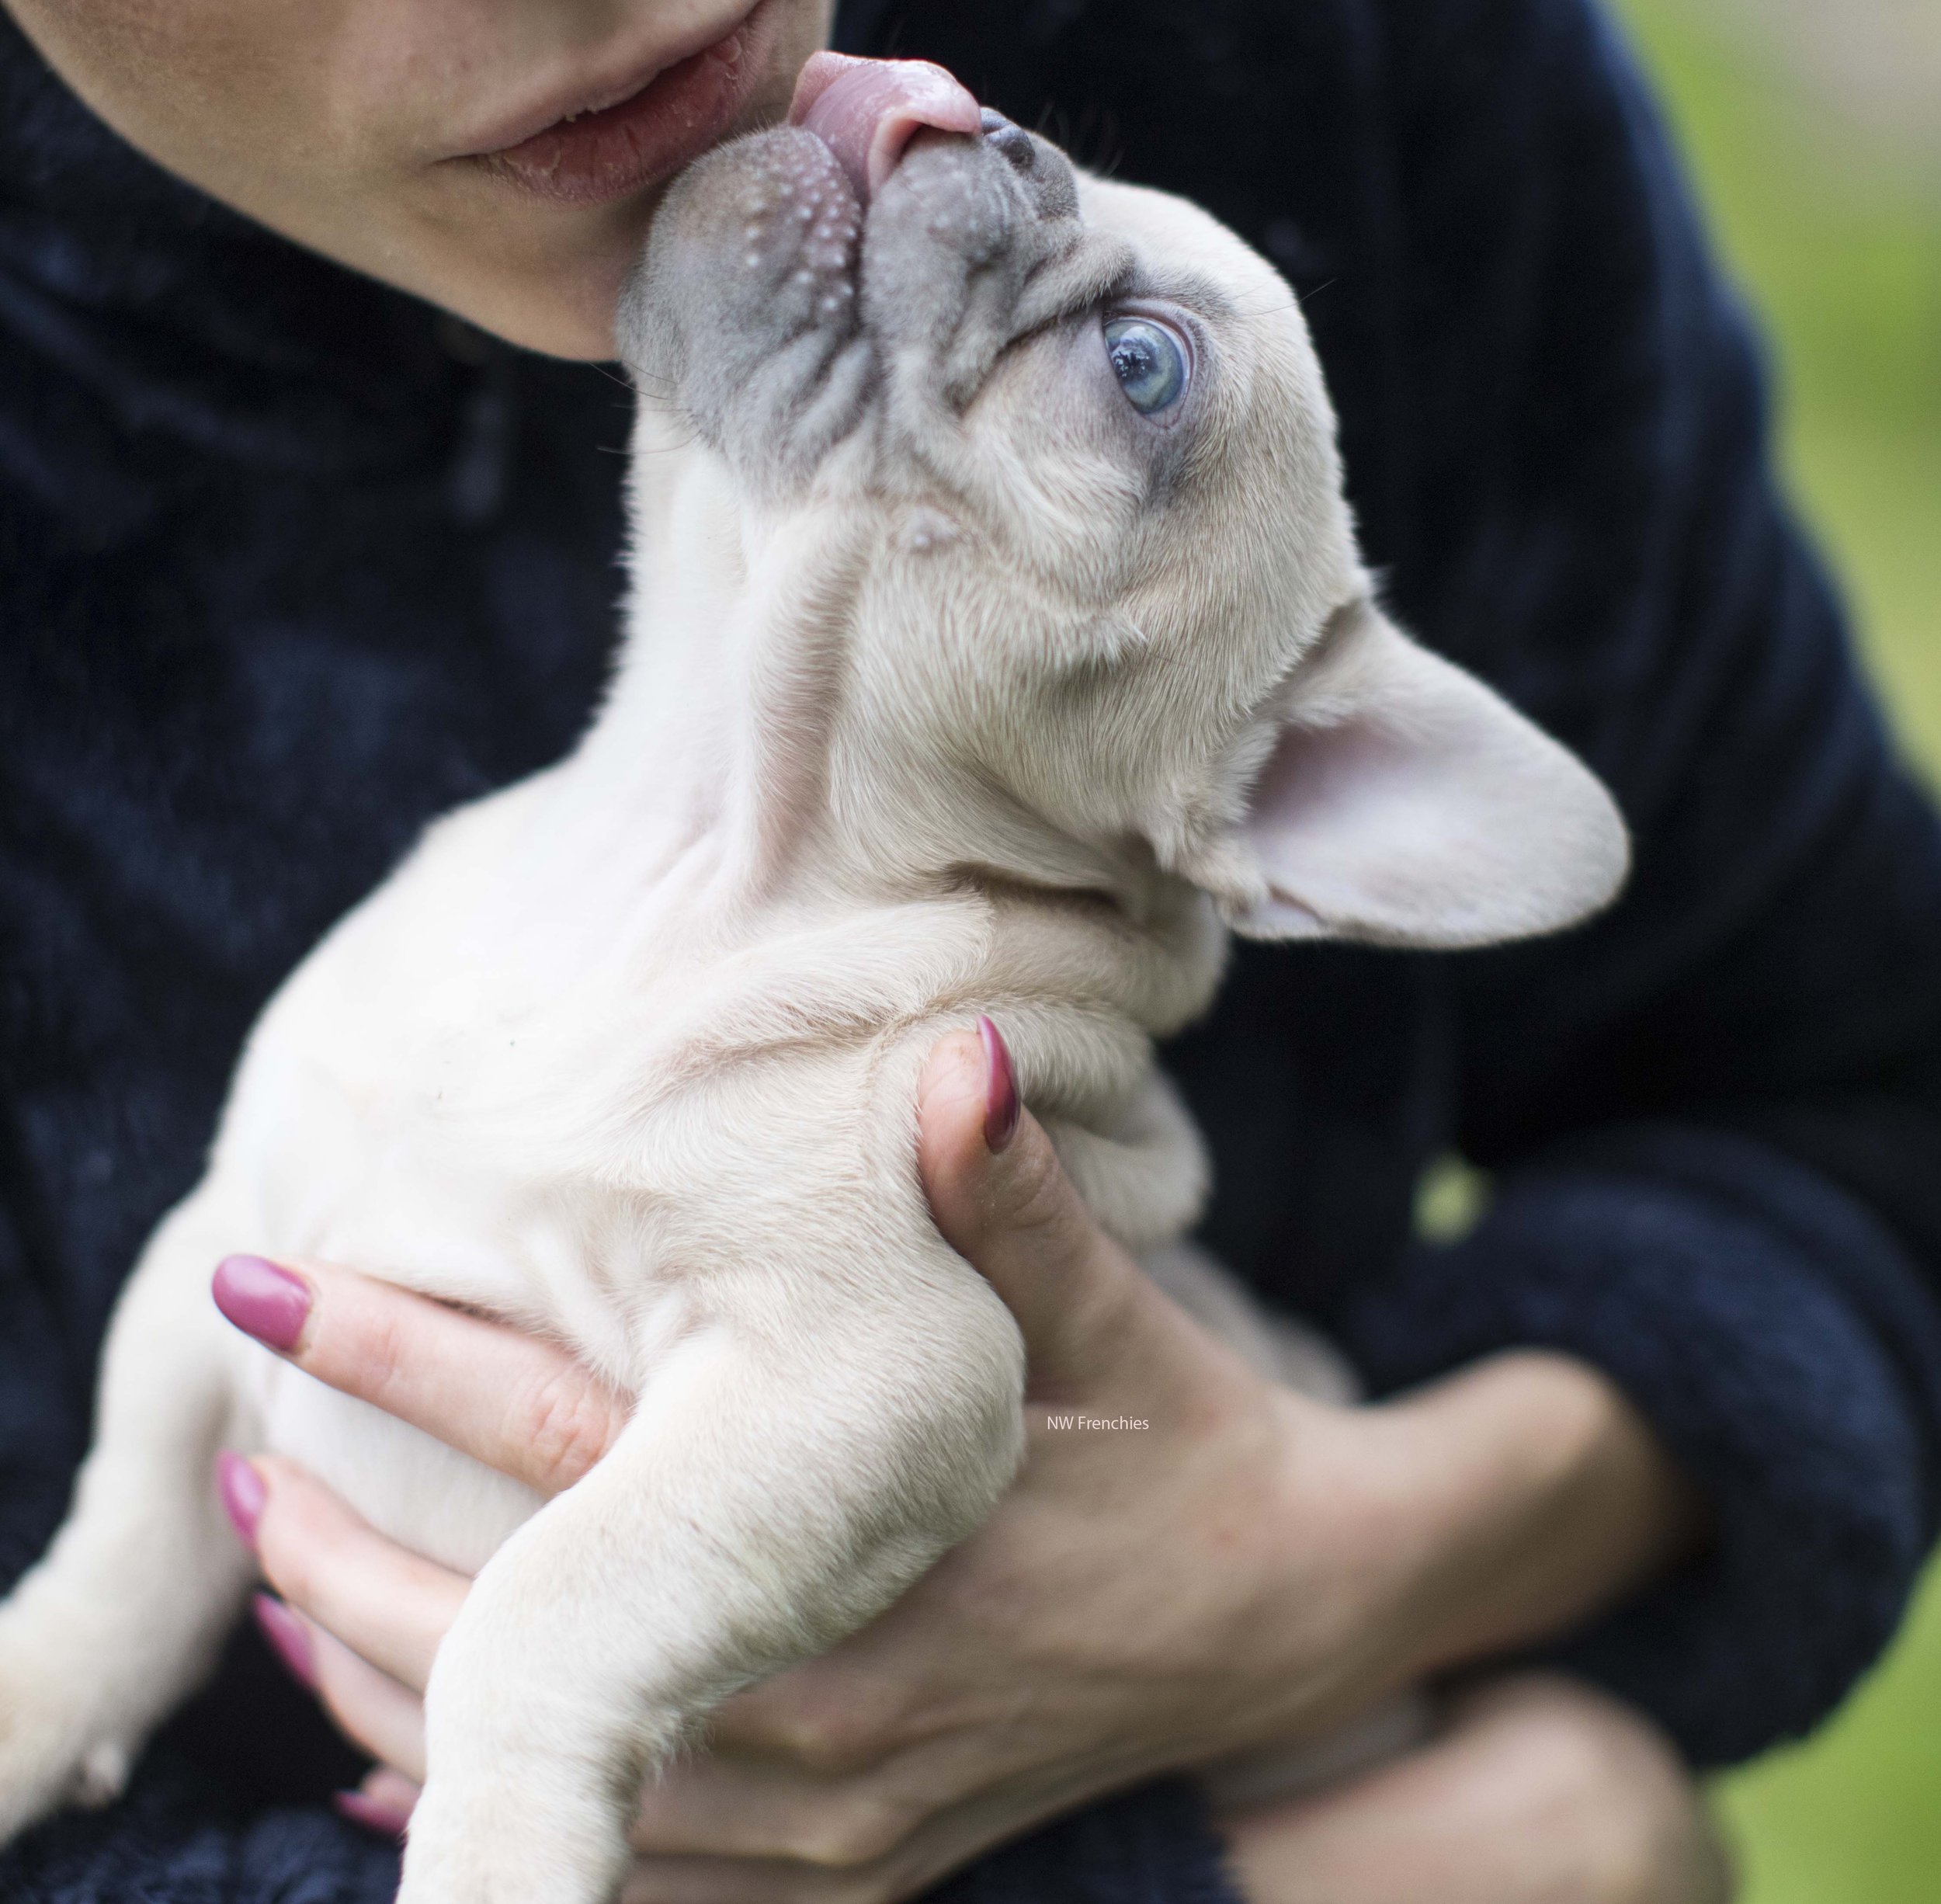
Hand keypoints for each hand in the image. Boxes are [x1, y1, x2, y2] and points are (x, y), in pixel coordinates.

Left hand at [217, 1027, 1701, 1901]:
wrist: (1283, 1618)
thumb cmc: (1181, 1440)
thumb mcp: (1107, 1315)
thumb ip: (1009, 1196)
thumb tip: (956, 1049)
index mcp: (856, 1546)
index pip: (578, 1440)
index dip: (412, 1355)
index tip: (274, 1285)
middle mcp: (818, 1704)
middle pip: (520, 1629)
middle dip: (349, 1538)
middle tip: (234, 1449)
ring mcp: (826, 1807)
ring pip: (553, 1767)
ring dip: (392, 1681)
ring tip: (278, 1580)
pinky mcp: (848, 1860)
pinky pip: (632, 1871)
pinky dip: (501, 1819)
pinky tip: (380, 1777)